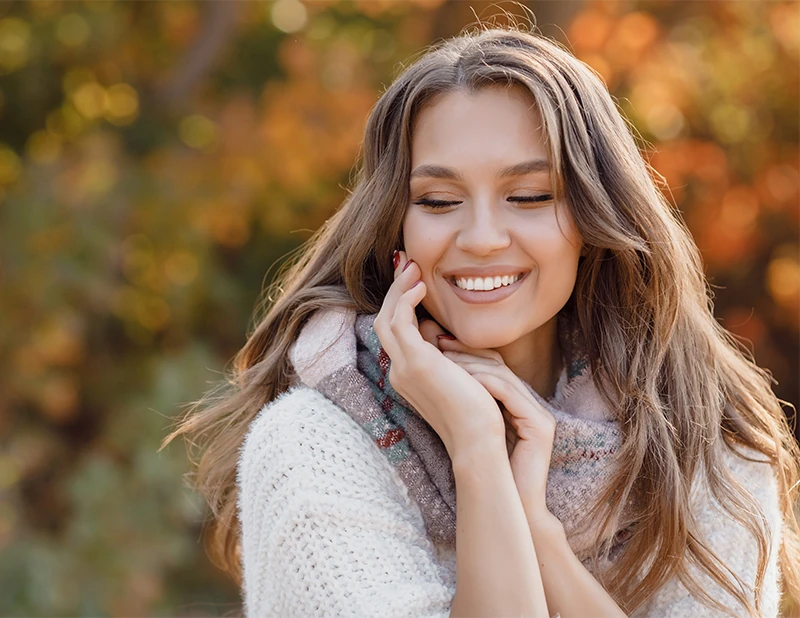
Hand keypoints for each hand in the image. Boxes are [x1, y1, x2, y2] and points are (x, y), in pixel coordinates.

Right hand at [372, 250, 505, 455]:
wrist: (480, 441)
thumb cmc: (481, 411)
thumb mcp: (461, 372)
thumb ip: (447, 350)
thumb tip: (438, 329)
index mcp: (410, 375)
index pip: (396, 332)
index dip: (400, 303)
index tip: (412, 279)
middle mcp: (400, 372)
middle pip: (386, 321)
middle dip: (395, 290)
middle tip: (407, 263)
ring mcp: (404, 368)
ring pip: (388, 318)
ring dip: (399, 289)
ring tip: (413, 267)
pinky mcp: (416, 363)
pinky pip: (400, 321)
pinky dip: (406, 299)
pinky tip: (421, 285)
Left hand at [436, 337, 555, 511]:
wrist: (509, 505)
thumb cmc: (486, 471)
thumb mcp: (471, 428)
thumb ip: (463, 402)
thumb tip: (434, 374)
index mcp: (517, 404)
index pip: (492, 367)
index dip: (465, 352)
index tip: (436, 343)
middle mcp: (531, 405)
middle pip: (498, 365)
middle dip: (466, 351)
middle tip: (437, 341)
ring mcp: (539, 414)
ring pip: (502, 376)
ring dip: (470, 364)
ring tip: (444, 357)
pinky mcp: (540, 426)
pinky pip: (510, 394)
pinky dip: (484, 383)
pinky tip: (462, 377)